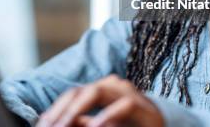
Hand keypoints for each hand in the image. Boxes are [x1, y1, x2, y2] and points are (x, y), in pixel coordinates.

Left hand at [35, 75, 164, 126]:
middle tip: (50, 126)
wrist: (166, 126)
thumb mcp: (104, 125)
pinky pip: (124, 105)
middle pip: (80, 91)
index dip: (56, 108)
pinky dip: (107, 116)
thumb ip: (85, 123)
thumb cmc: (131, 126)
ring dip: (77, 110)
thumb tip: (59, 123)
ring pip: (97, 91)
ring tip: (65, 125)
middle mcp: (112, 86)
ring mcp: (128, 92)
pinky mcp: (144, 105)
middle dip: (62, 109)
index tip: (43, 123)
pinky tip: (95, 126)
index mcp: (101, 89)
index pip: (72, 94)